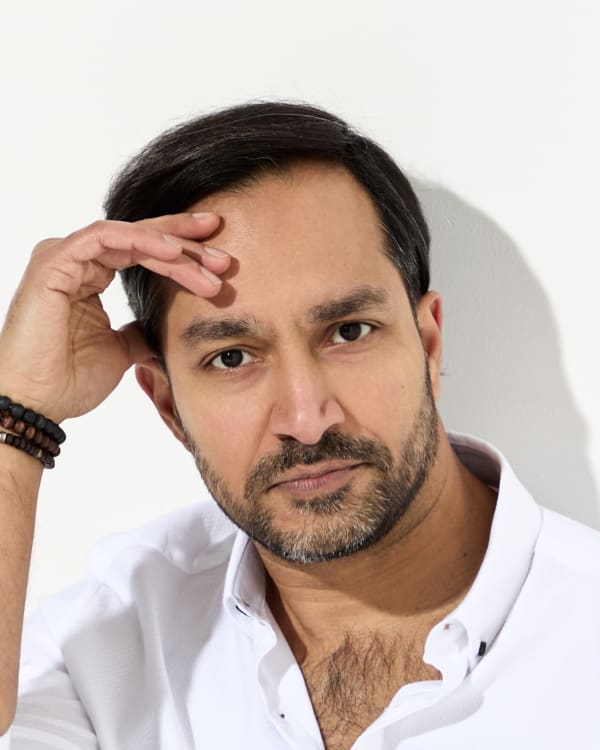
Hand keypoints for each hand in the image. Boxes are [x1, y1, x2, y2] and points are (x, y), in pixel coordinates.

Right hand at [0, 212, 228, 421]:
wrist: (38, 403)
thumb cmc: (68, 379)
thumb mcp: (121, 350)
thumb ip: (139, 331)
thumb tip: (162, 330)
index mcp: (90, 275)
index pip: (143, 252)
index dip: (183, 254)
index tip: (219, 264)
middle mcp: (77, 260)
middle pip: (141, 238)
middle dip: (187, 244)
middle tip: (224, 257)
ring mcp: (64, 256)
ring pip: (130, 236)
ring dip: (174, 248)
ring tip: (210, 265)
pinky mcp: (55, 261)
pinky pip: (106, 238)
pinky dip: (142, 242)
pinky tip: (174, 254)